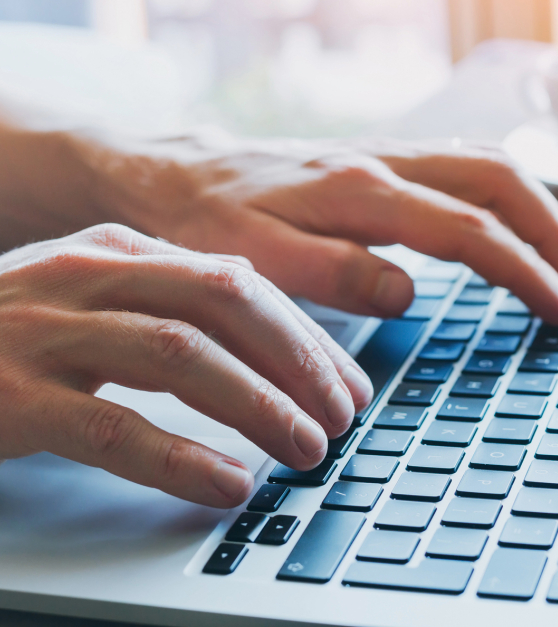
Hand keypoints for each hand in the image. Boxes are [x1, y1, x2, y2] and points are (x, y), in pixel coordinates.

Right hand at [0, 224, 373, 506]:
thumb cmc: (20, 334)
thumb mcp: (104, 300)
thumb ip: (179, 306)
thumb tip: (277, 342)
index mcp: (125, 248)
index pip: (242, 283)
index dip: (307, 337)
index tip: (349, 385)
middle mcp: (94, 272)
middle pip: (226, 303)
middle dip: (299, 362)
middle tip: (343, 417)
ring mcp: (50, 328)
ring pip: (182, 356)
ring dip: (259, 406)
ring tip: (307, 449)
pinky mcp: (11, 393)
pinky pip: (114, 426)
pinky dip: (182, 456)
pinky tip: (229, 484)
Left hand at [99, 133, 557, 323]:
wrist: (176, 176)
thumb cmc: (210, 223)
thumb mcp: (255, 262)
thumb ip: (335, 274)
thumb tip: (410, 291)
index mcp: (360, 190)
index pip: (470, 228)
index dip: (527, 270)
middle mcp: (383, 161)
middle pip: (500, 179)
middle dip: (554, 232)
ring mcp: (385, 155)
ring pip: (488, 163)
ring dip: (538, 209)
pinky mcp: (380, 161)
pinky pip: (463, 166)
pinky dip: (505, 197)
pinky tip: (511, 228)